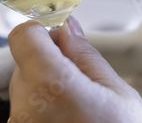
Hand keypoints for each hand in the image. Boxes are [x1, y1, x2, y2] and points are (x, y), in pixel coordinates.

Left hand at [8, 17, 141, 122]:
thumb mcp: (117, 92)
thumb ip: (87, 56)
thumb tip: (69, 28)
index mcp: (52, 86)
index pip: (24, 37)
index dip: (44, 31)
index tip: (63, 39)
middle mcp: (25, 110)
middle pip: (25, 62)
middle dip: (51, 61)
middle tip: (84, 78)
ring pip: (25, 88)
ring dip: (47, 86)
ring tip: (81, 106)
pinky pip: (26, 111)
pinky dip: (44, 107)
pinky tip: (71, 119)